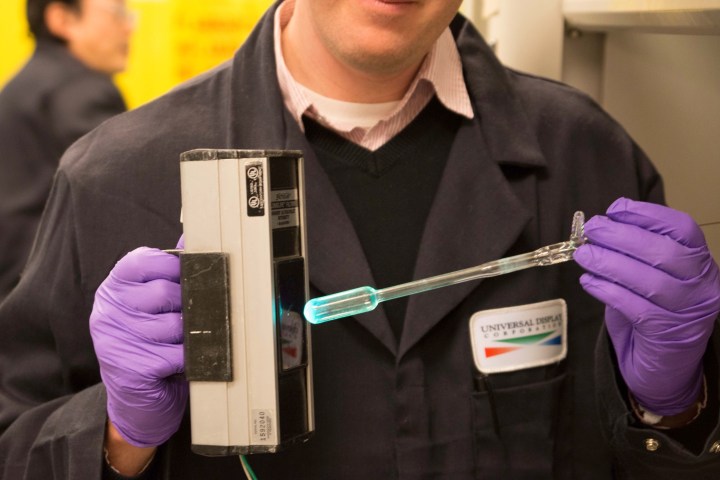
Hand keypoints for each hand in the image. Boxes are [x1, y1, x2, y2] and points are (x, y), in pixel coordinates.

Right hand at [90, 239, 186, 446]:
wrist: (138, 402)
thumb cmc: (152, 346)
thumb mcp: (154, 305)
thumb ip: (169, 271)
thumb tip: (190, 238)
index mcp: (115, 287)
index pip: (145, 260)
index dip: (174, 267)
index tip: (188, 279)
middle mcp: (108, 310)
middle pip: (166, 292)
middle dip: (188, 307)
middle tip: (189, 321)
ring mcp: (115, 340)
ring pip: (174, 325)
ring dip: (188, 337)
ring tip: (181, 344)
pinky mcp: (130, 368)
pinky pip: (178, 354)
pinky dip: (188, 359)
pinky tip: (180, 364)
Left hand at [574, 198, 719, 414]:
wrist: (666, 364)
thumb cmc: (656, 311)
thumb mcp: (653, 275)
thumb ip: (635, 252)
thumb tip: (602, 226)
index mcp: (701, 262)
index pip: (683, 228)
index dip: (648, 214)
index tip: (616, 208)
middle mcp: (703, 284)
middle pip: (665, 252)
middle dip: (623, 237)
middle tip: (592, 230)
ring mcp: (689, 311)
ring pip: (649, 280)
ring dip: (610, 263)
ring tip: (583, 255)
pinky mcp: (667, 334)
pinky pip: (634, 307)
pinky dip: (608, 291)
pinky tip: (589, 281)